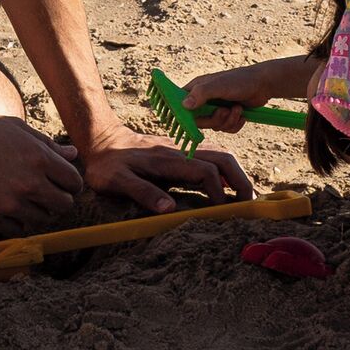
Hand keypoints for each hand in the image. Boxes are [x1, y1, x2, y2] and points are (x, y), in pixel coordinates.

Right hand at [0, 111, 87, 232]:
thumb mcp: (16, 128)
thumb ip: (47, 144)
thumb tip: (73, 154)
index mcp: (39, 158)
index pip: (74, 182)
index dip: (71, 182)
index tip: (62, 181)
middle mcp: (29, 184)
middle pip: (64, 205)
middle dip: (60, 198)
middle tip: (48, 192)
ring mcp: (10, 203)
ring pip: (42, 219)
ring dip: (38, 210)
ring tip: (25, 196)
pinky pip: (18, 228)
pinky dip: (17, 220)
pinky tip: (8, 205)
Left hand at [76, 131, 253, 213]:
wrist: (100, 138)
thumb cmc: (106, 164)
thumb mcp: (116, 181)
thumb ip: (142, 192)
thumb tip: (169, 209)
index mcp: (167, 160)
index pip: (205, 171)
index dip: (218, 192)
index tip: (222, 211)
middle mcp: (179, 151)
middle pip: (222, 158)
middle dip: (240, 180)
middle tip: (250, 203)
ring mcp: (181, 150)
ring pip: (219, 155)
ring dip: (234, 174)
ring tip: (243, 197)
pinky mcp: (179, 152)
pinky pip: (209, 157)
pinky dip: (223, 170)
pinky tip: (224, 185)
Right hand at [182, 57, 294, 133]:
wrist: (263, 85)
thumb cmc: (241, 80)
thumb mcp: (220, 85)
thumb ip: (201, 93)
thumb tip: (184, 105)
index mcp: (197, 89)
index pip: (180, 105)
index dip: (183, 115)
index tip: (192, 120)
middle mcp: (204, 99)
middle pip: (198, 121)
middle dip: (214, 120)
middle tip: (225, 111)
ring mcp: (215, 108)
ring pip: (214, 127)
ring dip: (228, 121)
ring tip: (237, 109)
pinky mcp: (227, 116)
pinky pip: (225, 129)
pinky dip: (235, 124)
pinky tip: (242, 114)